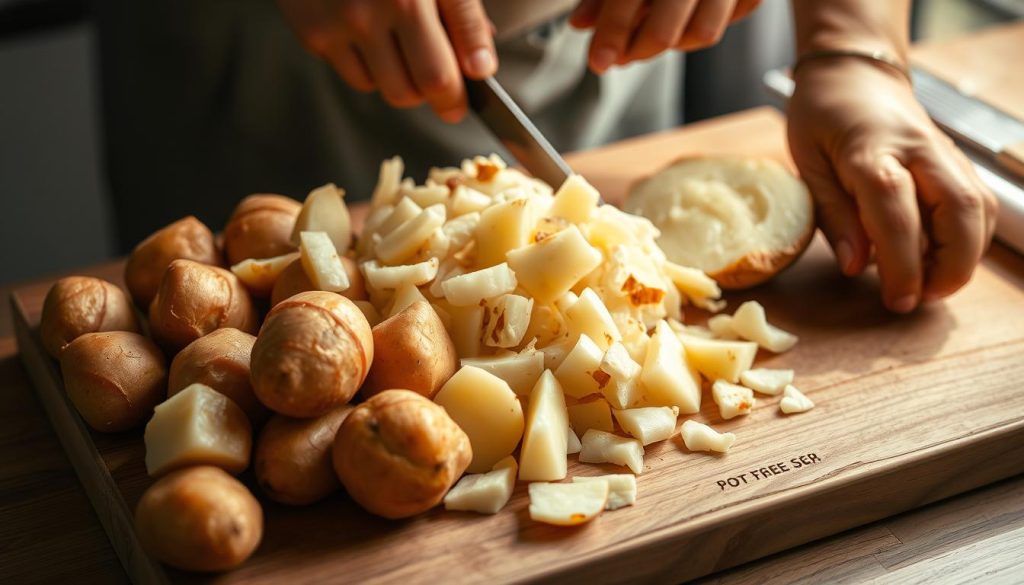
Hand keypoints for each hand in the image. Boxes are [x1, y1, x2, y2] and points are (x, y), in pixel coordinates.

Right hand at [277, 0, 496, 121]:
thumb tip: (480, 68)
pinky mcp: (311, 31)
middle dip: (425, 90)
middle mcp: (366, 15)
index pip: (436, 78)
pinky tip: (369, 28)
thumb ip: (465, 18)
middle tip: (433, 67)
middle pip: (405, 93)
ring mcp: (334, 25)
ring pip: (376, 87)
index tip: (458, 104)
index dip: (453, 100)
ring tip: (398, 37)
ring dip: (395, 76)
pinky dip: (365, 60)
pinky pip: (348, 70)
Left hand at [569, 0, 760, 73]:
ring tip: (652, 34)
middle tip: (621, 56)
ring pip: (704, 32)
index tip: (598, 61)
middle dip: (639, 49)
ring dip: (675, 43)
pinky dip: (706, 24)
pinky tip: (688, 15)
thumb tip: (581, 24)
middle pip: (666, 27)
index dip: (611, 33)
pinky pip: (735, 17)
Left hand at [787, 58, 997, 311]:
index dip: (902, 263)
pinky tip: (942, 258)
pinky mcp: (956, 159)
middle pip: (959, 209)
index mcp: (871, 151)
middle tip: (920, 299)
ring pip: (980, 207)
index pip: (896, 213)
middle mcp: (918, 150)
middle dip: (951, 266)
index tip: (897, 300)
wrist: (854, 72)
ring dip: (966, 256)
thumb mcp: (807, 163)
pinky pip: (980, 202)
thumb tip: (854, 266)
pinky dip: (971, 237)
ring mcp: (944, 152)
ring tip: (930, 285)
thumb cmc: (821, 116)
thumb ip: (832, 214)